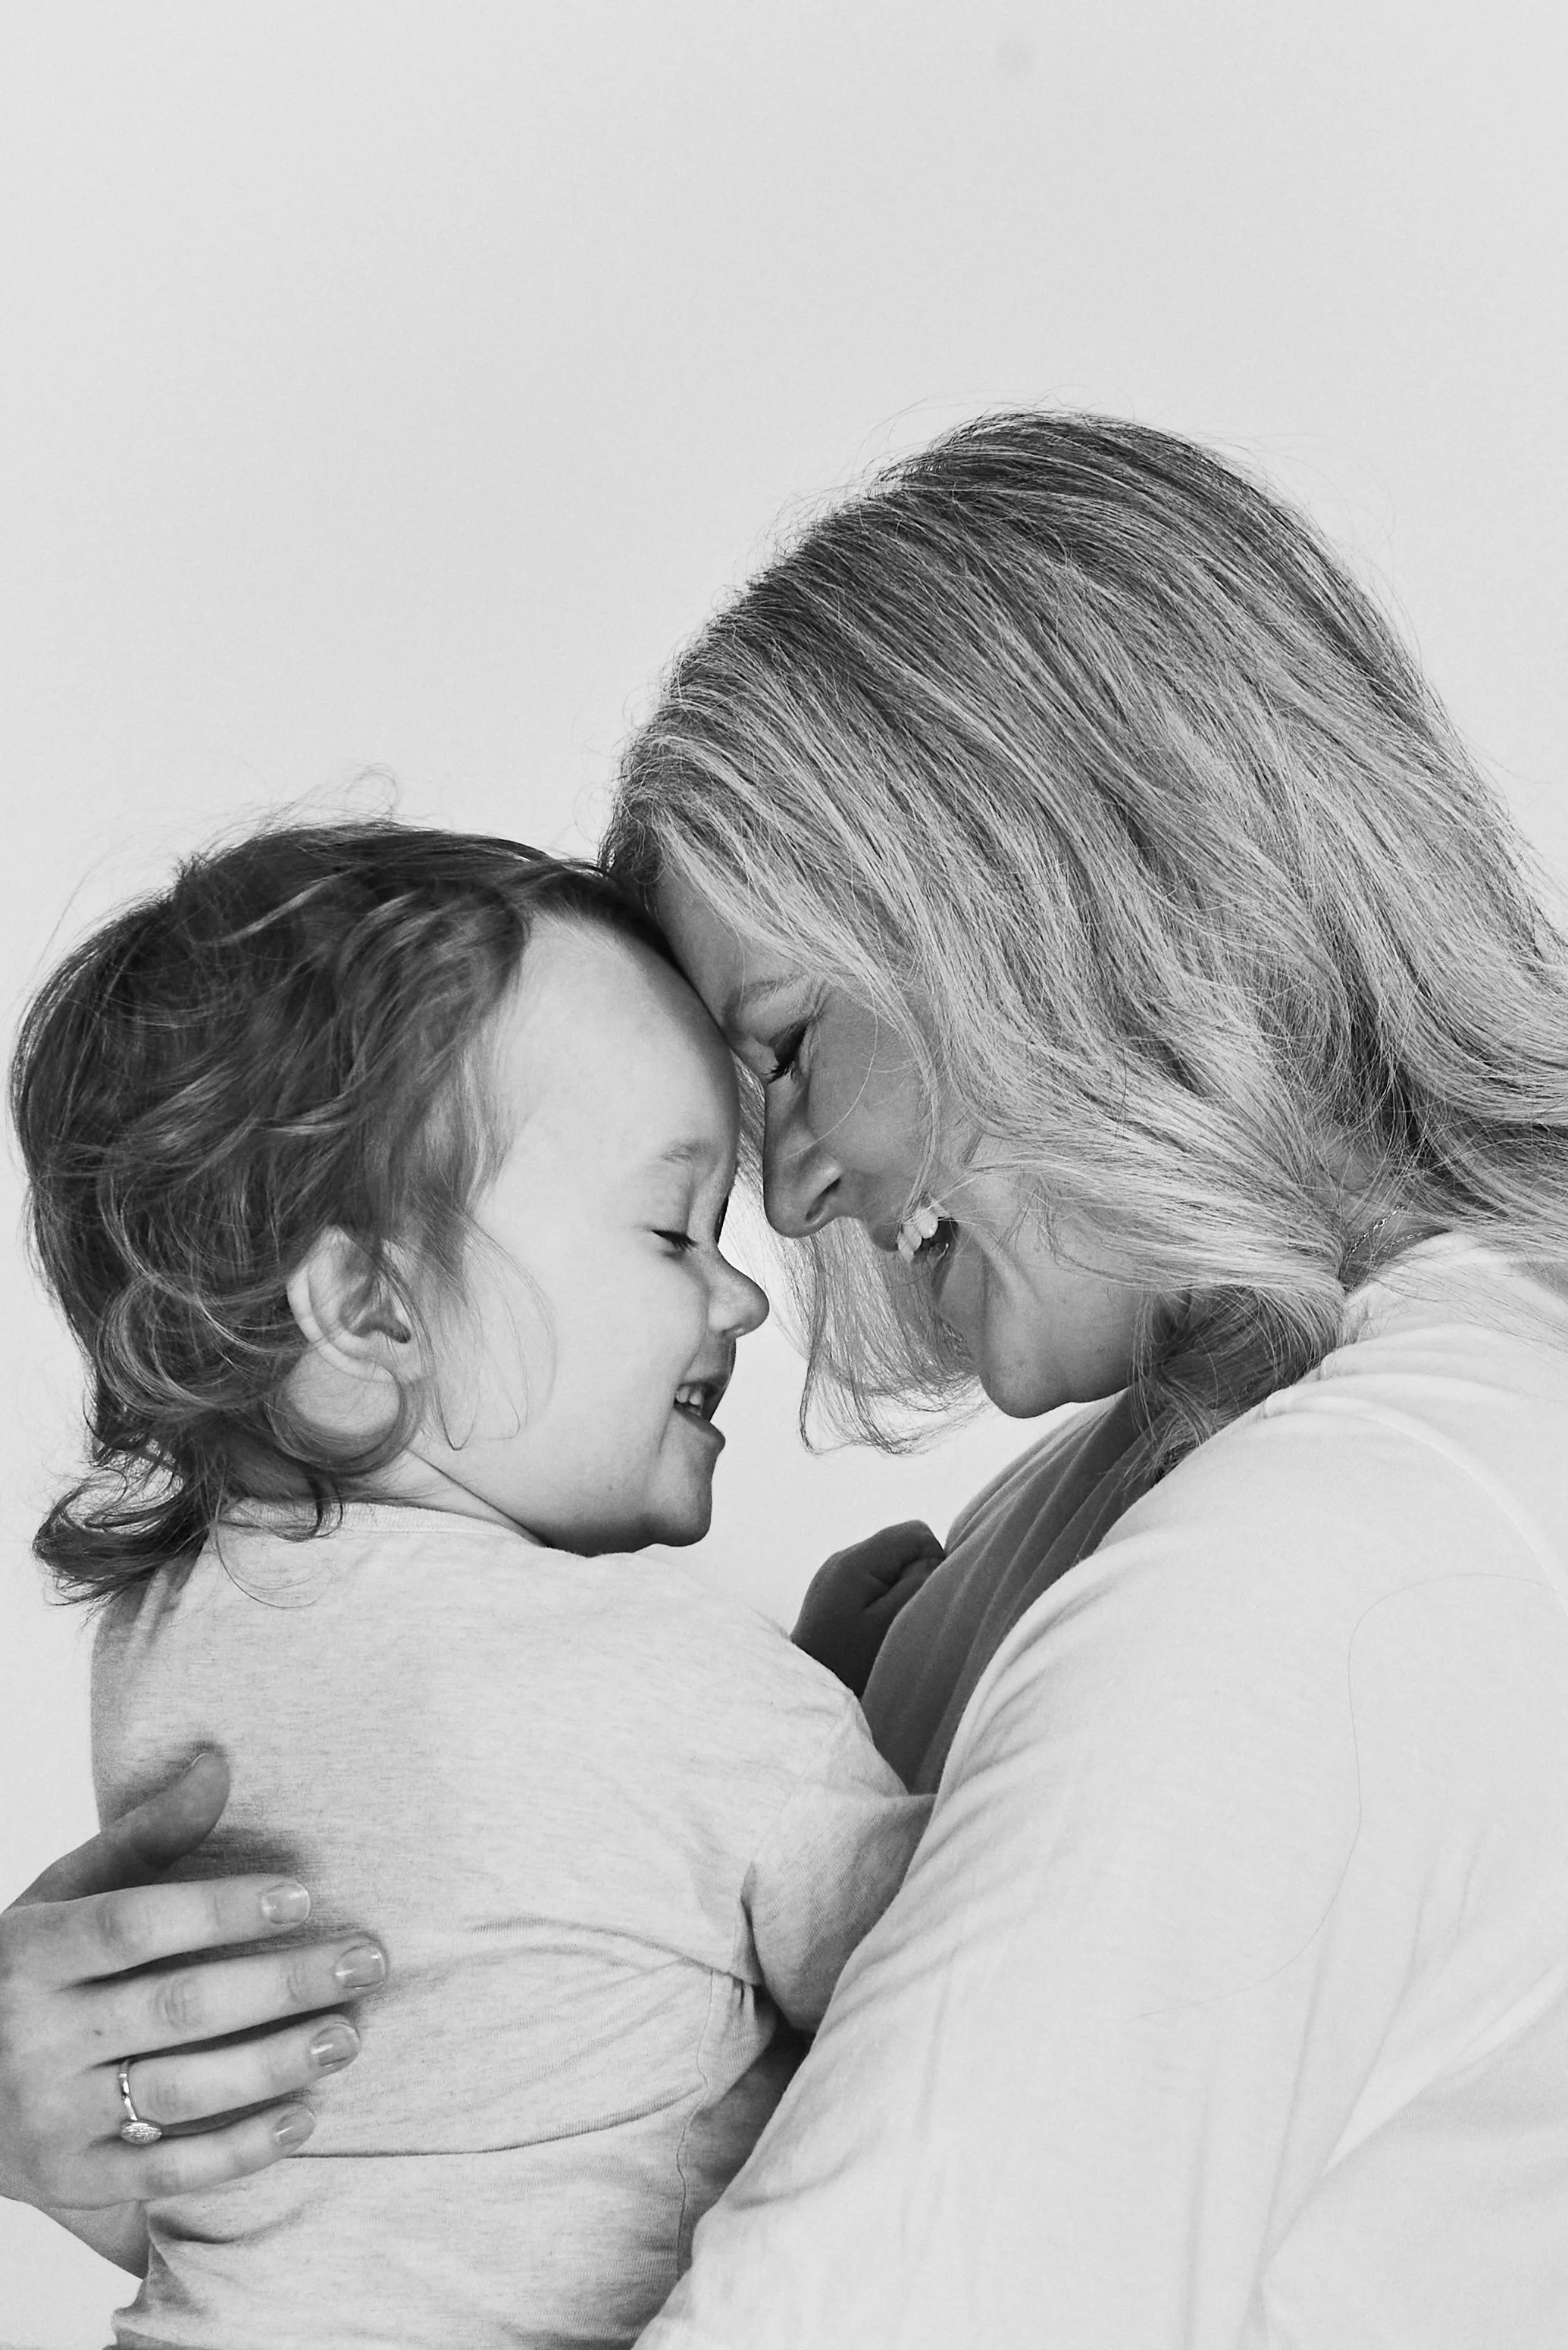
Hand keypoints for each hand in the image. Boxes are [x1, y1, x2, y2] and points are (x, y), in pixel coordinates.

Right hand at [0, 1752, 384, 2209]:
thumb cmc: (26, 1972)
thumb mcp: (62, 1898)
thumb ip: (142, 1837)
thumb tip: (217, 1764)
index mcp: (32, 1954)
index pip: (133, 1926)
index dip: (219, 1909)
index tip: (301, 1893)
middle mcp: (35, 2037)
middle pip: (175, 2007)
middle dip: (280, 1983)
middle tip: (363, 1961)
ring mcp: (52, 2116)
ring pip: (178, 2092)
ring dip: (274, 2066)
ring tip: (347, 2035)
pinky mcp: (74, 2179)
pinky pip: (167, 2173)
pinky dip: (240, 2152)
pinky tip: (305, 2118)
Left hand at [791, 1520, 944, 1697]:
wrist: (806, 1685)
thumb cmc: (849, 1662)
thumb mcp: (890, 1624)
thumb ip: (916, 1584)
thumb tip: (933, 1558)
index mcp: (856, 1561)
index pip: (915, 1533)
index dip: (933, 1560)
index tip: (925, 1597)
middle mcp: (843, 1557)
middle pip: (901, 1542)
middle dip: (917, 1570)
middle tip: (908, 1610)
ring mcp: (837, 1571)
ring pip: (890, 1559)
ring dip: (901, 1583)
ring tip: (891, 1619)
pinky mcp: (835, 1586)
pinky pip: (873, 1574)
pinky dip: (885, 1591)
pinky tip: (877, 1620)